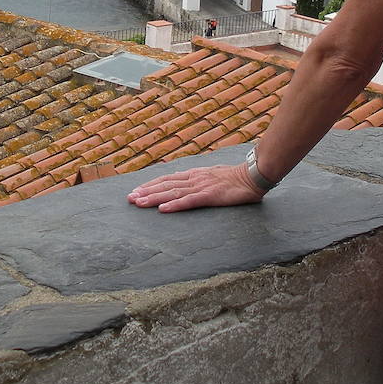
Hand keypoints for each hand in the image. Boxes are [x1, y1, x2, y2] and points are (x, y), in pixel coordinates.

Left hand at [126, 162, 263, 212]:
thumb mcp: (213, 175)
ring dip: (154, 198)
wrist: (253, 175)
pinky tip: (163, 210)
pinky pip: (189, 201)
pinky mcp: (210, 196)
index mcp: (194, 174)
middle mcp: (194, 179)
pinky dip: (174, 205)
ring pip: (172, 193)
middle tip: (129, 199)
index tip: (136, 190)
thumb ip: (200, 179)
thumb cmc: (235, 177)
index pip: (167, 179)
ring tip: (139, 203)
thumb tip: (187, 183)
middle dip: (146, 192)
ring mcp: (201, 187)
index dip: (150, 185)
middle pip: (165, 185)